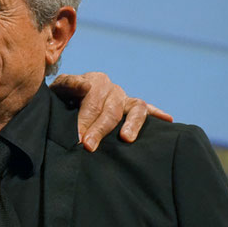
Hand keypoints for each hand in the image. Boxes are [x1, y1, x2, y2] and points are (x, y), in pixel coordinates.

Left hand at [50, 72, 172, 151]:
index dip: (85, 119)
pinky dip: (158, 114)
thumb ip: (68, 84)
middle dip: (99, 129)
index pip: (92, 100)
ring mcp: (125, 98)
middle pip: (110, 109)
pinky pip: (147, 110)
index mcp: (95, 80)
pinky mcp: (133, 107)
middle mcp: (112, 88)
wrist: (65, 100)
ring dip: (131, 124)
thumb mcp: (58, 89)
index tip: (78, 137)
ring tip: (126, 139)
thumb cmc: (61, 98)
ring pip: (135, 109)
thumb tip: (86, 87)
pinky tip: (168, 120)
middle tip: (88, 146)